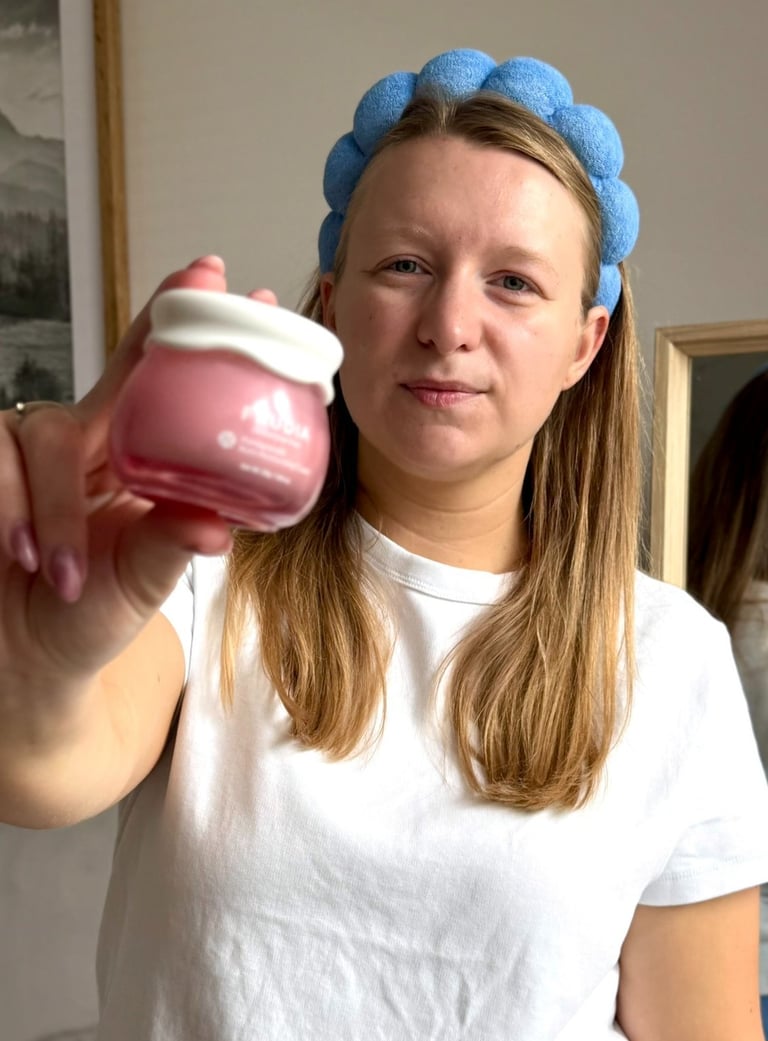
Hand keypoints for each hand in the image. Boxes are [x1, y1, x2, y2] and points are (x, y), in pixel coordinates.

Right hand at [0, 256, 277, 686]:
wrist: (20, 662)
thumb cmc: (85, 614)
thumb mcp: (139, 581)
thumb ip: (172, 546)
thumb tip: (217, 526)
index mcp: (129, 462)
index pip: (161, 387)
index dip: (187, 330)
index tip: (221, 274)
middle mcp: (80, 443)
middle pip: (115, 371)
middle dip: (154, 332)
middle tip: (198, 283)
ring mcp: (20, 453)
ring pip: (38, 433)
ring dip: (51, 504)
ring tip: (64, 572)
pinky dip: (8, 508)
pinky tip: (17, 554)